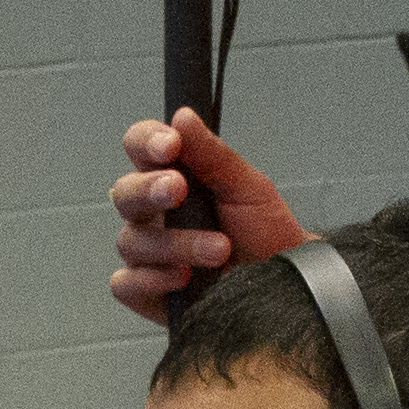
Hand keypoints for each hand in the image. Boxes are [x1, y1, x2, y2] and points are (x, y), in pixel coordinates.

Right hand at [105, 112, 304, 322]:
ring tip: (217, 248)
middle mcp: (154, 213)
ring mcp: (149, 253)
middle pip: (124, 193)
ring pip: (132, 241)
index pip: (140, 148)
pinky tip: (183, 276)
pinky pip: (126, 284)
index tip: (170, 144)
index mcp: (172, 177)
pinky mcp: (148, 292)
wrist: (284, 280)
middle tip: (179, 190)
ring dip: (175, 243)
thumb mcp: (247, 186)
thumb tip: (183, 117)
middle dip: (149, 188)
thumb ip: (213, 154)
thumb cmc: (264, 230)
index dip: (147, 142)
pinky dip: (152, 280)